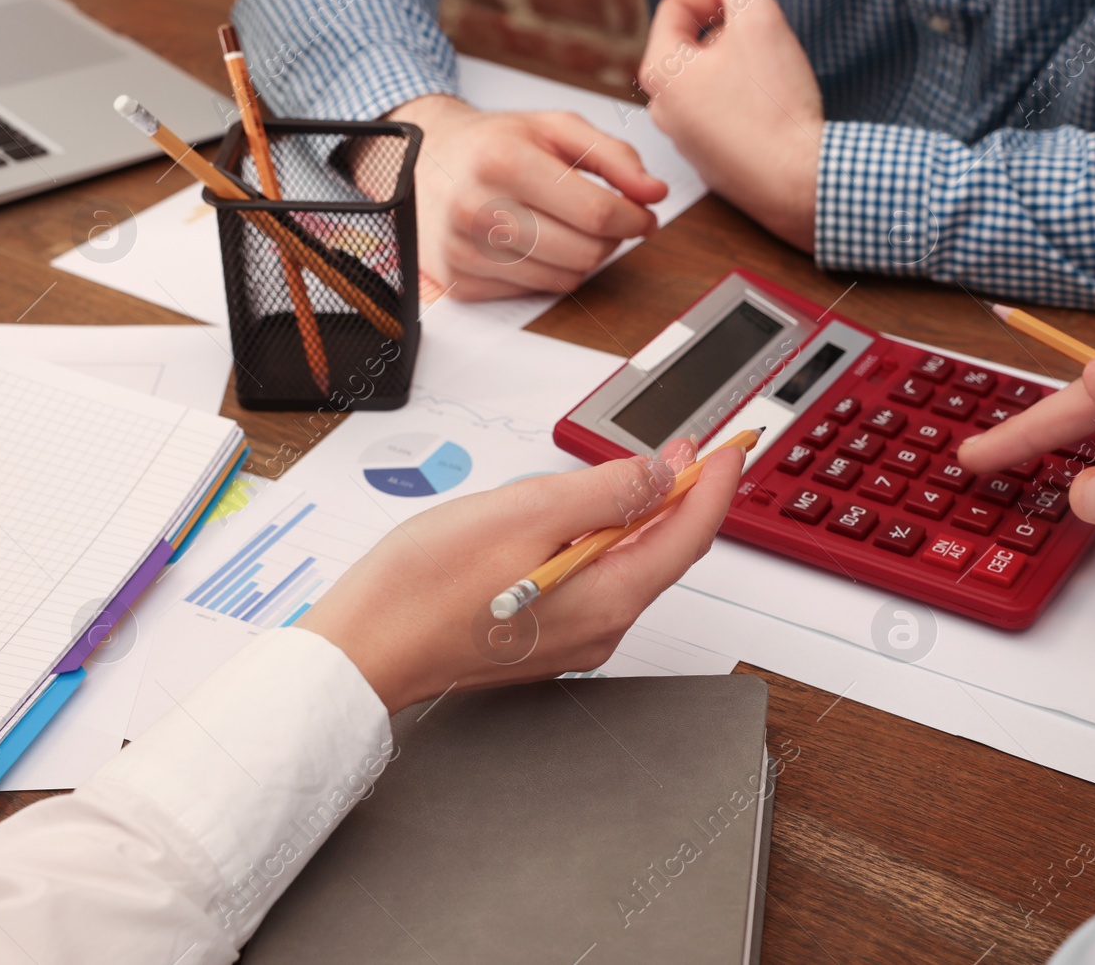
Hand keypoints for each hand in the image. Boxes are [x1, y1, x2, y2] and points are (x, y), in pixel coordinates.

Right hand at [296, 440, 741, 712]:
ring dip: (640, 512)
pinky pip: (596, 578)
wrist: (361, 650)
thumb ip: (605, 492)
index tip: (732, 443)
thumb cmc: (424, 588)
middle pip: (665, 550)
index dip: (716, 481)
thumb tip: (659, 474)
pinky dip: (604, 538)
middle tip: (692, 444)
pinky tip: (584, 512)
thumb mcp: (525, 512)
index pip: (690, 534)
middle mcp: (602, 627)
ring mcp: (575, 636)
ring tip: (639, 467)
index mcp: (609, 599)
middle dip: (683, 492)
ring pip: (628, 563)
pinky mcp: (546, 634)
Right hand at [382, 94, 668, 299]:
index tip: (643, 214)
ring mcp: (466, 251)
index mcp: (503, 161)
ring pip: (566, 278)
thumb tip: (654, 193)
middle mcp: (478, 209)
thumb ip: (613, 155)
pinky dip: (549, 271)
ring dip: (583, 256)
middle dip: (611, 238)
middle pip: (586, 252)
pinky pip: (536, 291)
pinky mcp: (461, 282)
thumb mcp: (554, 128)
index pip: (596, 213)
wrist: (426, 163)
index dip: (634, 218)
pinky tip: (535, 242)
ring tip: (567, 226)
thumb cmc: (494, 144)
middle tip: (605, 218)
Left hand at [640, 0, 820, 250]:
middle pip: (690, 45)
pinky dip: (744, 106)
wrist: (801, 183)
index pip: (677, 7)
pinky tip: (773, 111)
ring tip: (772, 77)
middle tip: (766, 40)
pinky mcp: (711, 165)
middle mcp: (662, 110)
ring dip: (737, 69)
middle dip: (729, 34)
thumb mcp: (760, 20)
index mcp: (660, 72)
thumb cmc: (777, 108)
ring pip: (707, 82)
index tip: (750, 3)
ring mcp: (685, 141)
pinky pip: (721, 118)